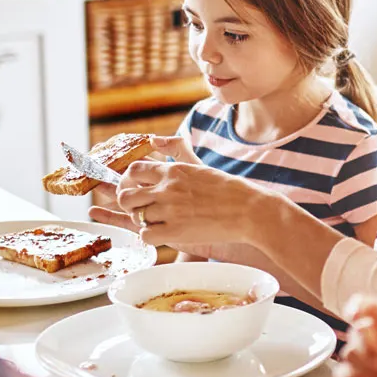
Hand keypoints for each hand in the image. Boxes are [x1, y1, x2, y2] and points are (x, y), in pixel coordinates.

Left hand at [89, 135, 281, 248]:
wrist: (250, 211)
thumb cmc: (229, 189)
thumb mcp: (200, 164)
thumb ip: (177, 150)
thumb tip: (153, 139)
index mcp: (173, 170)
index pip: (133, 171)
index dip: (129, 181)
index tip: (136, 189)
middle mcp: (167, 188)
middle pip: (126, 195)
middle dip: (129, 203)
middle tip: (141, 209)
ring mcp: (170, 210)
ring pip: (134, 216)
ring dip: (141, 220)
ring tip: (154, 222)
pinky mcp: (176, 232)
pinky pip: (146, 235)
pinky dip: (150, 236)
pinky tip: (162, 234)